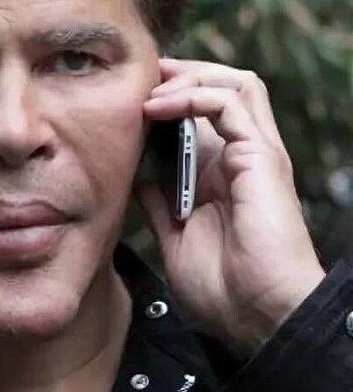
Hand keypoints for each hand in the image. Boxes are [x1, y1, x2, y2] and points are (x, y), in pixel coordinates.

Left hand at [138, 58, 324, 358]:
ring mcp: (254, 152)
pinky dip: (192, 95)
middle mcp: (241, 155)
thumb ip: (158, 203)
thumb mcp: (173, 236)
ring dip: (187, 78)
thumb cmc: (224, 288)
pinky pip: (230, 103)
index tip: (131, 94)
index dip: (171, 93)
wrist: (258, 318)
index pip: (205, 108)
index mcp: (222, 171)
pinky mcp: (260, 156)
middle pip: (223, 84)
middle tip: (141, 78)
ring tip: (149, 92)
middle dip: (181, 73)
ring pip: (234, 82)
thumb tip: (137, 179)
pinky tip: (159, 108)